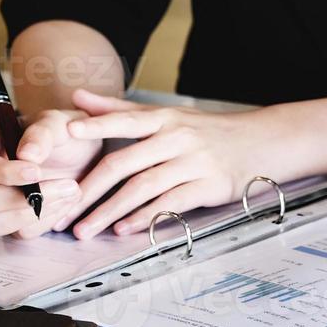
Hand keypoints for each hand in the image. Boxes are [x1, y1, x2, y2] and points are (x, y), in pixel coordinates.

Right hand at [0, 109, 99, 237]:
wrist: (85, 152)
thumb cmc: (65, 132)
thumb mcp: (58, 122)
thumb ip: (42, 133)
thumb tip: (27, 154)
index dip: (5, 173)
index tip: (37, 171)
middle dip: (26, 197)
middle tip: (69, 184)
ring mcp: (0, 201)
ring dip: (39, 212)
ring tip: (72, 191)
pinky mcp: (17, 219)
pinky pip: (23, 232)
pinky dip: (48, 220)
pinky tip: (67, 202)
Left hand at [55, 90, 283, 238]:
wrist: (263, 143)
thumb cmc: (209, 131)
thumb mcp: (169, 114)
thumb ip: (120, 109)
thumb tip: (78, 98)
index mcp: (166, 119)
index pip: (126, 120)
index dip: (97, 126)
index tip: (66, 133)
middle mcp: (179, 138)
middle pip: (126, 163)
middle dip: (90, 190)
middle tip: (62, 210)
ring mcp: (196, 163)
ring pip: (144, 187)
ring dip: (110, 211)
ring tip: (85, 228)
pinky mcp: (210, 186)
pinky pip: (171, 203)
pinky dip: (146, 217)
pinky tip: (125, 228)